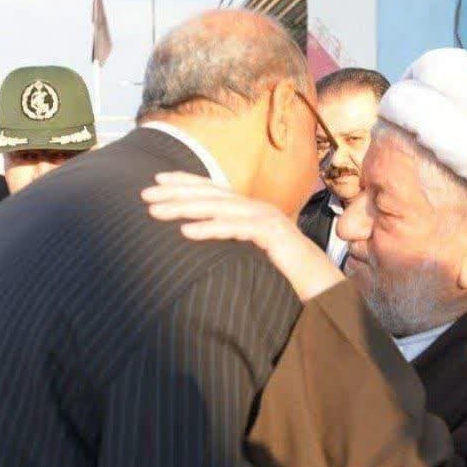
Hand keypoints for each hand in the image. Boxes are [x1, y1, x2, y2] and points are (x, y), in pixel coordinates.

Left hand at [142, 172, 345, 301]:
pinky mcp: (273, 235)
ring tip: (155, 212)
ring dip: (185, 208)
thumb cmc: (285, 274)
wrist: (323, 286)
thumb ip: (233, 243)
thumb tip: (202, 240)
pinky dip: (210, 229)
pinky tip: (186, 232)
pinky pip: (236, 230)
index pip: (213, 189)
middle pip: (211, 194)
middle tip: (144, 194)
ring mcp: (266, 219)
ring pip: (219, 208)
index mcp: (250, 210)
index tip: (156, 180)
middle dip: (175, 192)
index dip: (185, 181)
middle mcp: (257, 208)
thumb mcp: (251, 254)